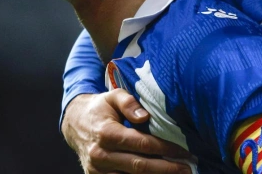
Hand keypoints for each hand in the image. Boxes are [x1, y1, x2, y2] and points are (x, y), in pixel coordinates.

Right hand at [62, 90, 191, 172]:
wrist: (74, 123)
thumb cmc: (100, 108)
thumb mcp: (113, 96)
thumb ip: (129, 102)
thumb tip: (145, 117)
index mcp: (107, 133)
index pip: (142, 144)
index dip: (165, 149)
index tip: (184, 151)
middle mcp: (100, 155)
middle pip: (139, 166)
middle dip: (166, 169)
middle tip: (188, 169)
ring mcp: (97, 170)